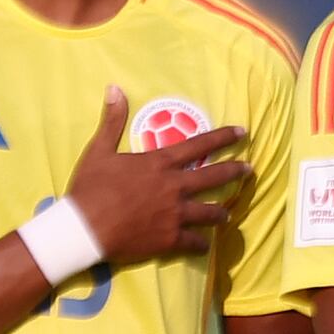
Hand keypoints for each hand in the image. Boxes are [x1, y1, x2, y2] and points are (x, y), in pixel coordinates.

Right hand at [64, 88, 249, 268]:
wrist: (84, 228)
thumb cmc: (90, 188)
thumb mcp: (99, 150)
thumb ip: (112, 121)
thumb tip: (115, 88)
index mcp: (159, 163)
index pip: (199, 145)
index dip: (222, 137)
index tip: (241, 132)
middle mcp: (174, 187)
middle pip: (213, 178)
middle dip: (234, 172)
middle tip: (249, 170)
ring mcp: (175, 215)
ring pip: (210, 213)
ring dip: (221, 212)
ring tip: (227, 214)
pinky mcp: (170, 240)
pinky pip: (195, 242)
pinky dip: (202, 244)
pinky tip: (206, 245)